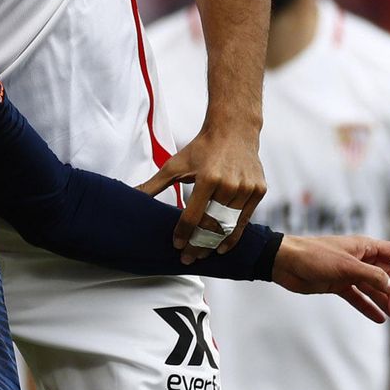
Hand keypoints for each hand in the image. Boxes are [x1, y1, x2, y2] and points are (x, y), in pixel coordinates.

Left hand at [137, 129, 264, 262]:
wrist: (234, 131)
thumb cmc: (201, 148)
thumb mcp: (175, 165)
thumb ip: (154, 184)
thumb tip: (131, 196)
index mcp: (207, 178)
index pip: (193, 215)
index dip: (184, 233)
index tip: (176, 246)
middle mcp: (229, 184)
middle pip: (212, 225)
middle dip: (198, 245)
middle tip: (187, 258)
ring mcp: (246, 188)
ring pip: (228, 225)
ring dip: (214, 243)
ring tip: (202, 255)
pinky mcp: (259, 190)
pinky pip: (244, 220)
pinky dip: (233, 236)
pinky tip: (221, 247)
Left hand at [271, 235, 389, 323]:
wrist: (284, 262)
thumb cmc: (313, 256)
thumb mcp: (346, 265)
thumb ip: (371, 276)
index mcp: (364, 247)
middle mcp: (359, 259)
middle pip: (387, 275)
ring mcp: (349, 272)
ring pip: (374, 288)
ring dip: (387, 303)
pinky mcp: (337, 284)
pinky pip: (358, 296)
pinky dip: (368, 306)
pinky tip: (379, 318)